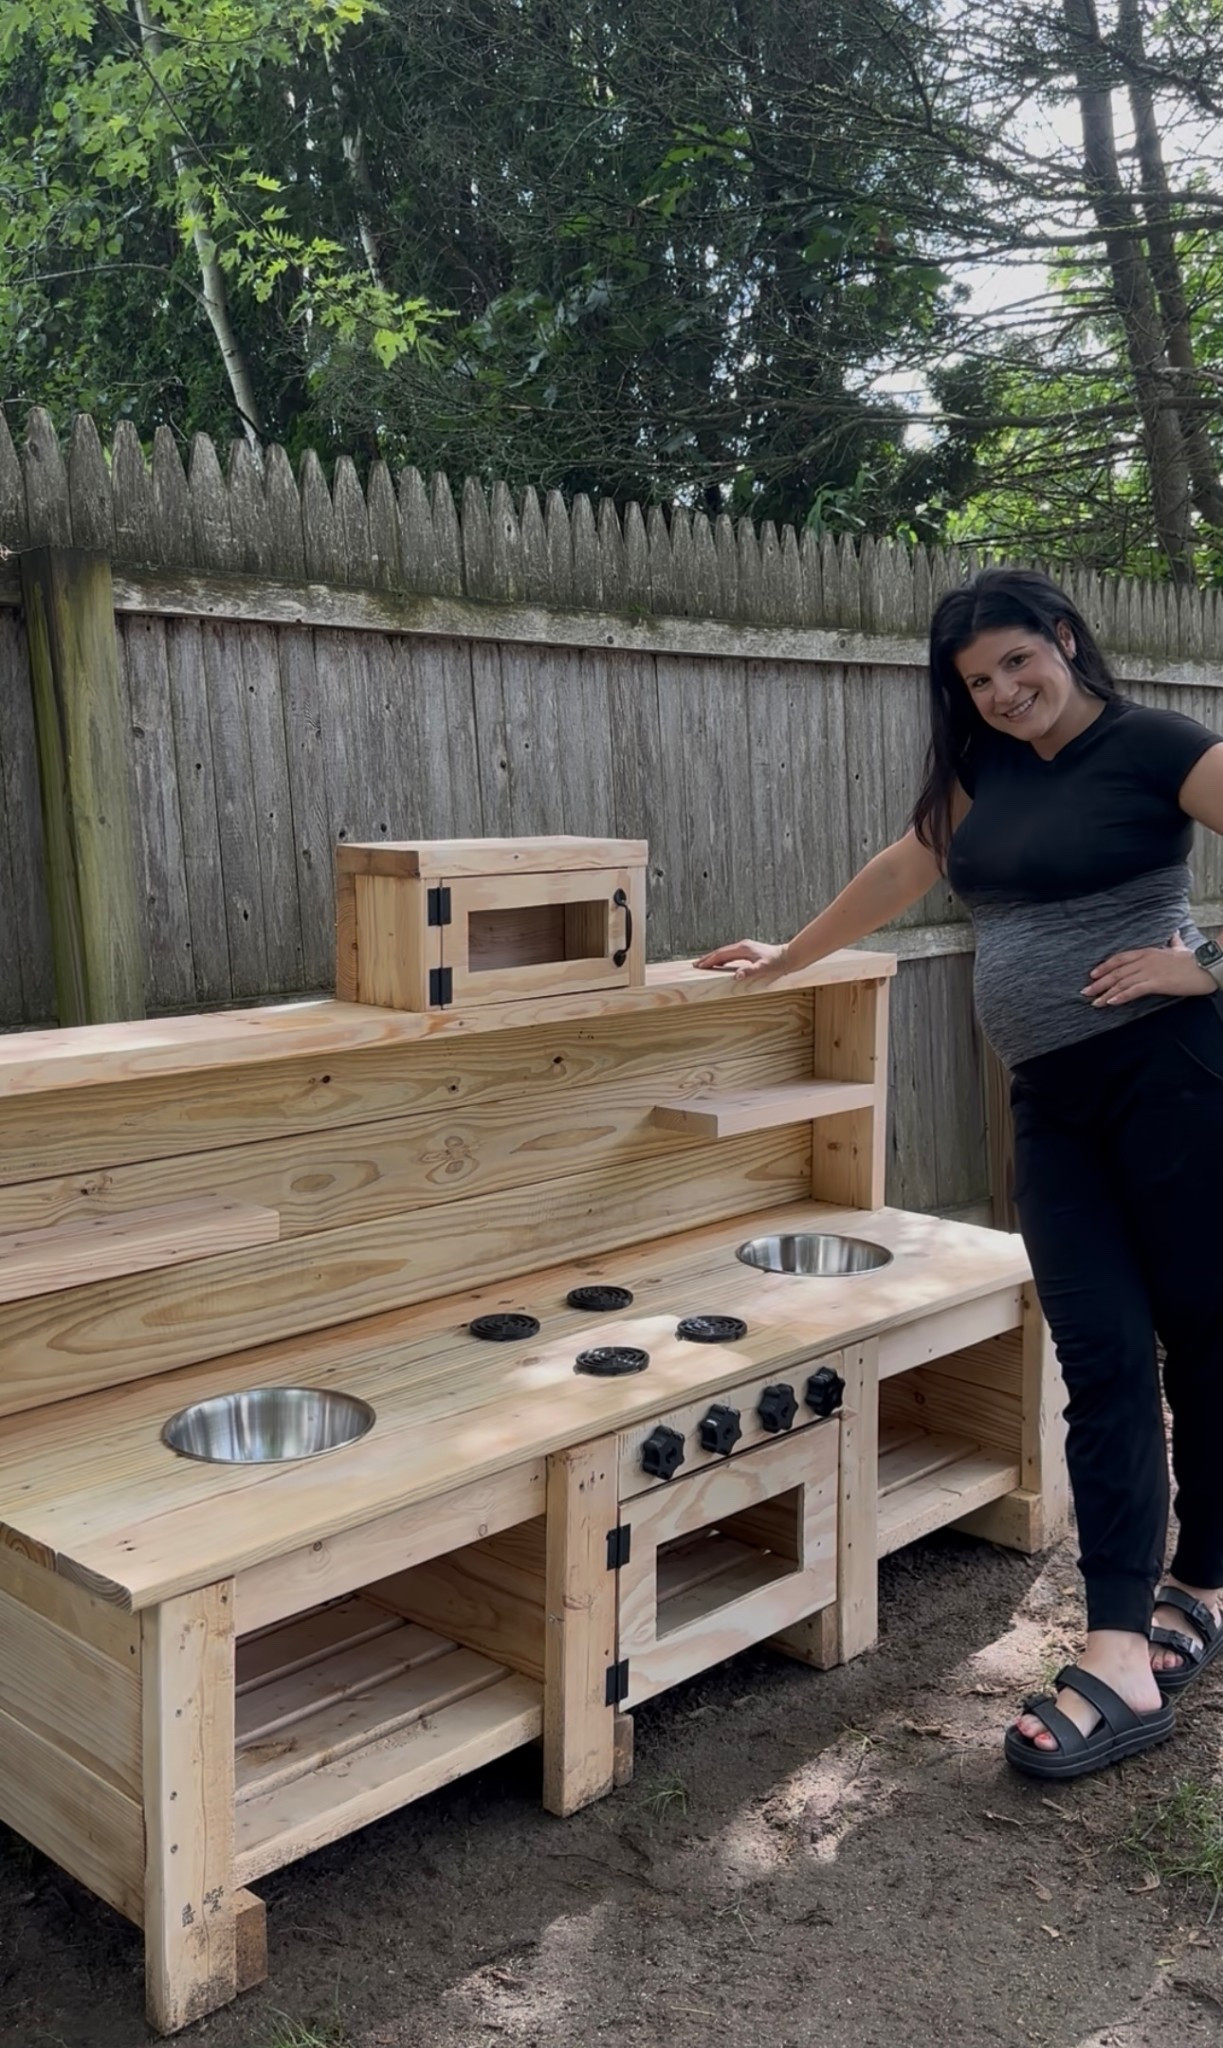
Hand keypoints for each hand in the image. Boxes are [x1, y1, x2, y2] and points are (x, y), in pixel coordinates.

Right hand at [693, 939, 789, 985]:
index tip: (699, 966)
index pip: (721, 954)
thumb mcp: (763, 968)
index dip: (709, 960)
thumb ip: (750, 971)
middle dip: (707, 958)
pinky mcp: (748, 952)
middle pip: (720, 952)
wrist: (788, 957)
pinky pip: (730, 955)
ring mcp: (745, 948)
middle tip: (695, 965)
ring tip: (704, 964)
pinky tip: (720, 964)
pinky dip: (722, 959)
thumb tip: (736, 976)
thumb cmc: (776, 963)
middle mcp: (742, 946)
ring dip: (714, 958)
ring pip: (725, 953)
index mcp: (742, 948)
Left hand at [1083, 932, 1214, 1006]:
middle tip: (1085, 992)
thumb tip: (1175, 933)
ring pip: (1121, 983)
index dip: (1104, 966)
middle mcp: (1145, 960)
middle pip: (1116, 972)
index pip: (1119, 958)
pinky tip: (1110, 1003)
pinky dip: (1120, 997)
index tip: (1092, 974)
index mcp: (1148, 952)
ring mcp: (1149, 971)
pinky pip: (1134, 991)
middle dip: (1099, 983)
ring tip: (1094, 1003)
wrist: (1206, 967)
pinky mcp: (1156, 983)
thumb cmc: (1194, 959)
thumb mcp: (1180, 948)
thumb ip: (1174, 941)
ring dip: (1105, 993)